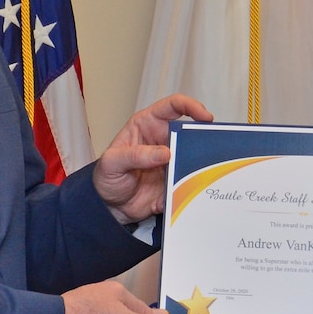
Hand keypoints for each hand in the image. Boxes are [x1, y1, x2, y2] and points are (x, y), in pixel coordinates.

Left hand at [93, 94, 213, 222]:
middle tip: (206, 150)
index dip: (191, 106)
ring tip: (194, 177)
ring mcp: (172, 162)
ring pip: (193, 158)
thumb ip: (134, 155)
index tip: (204, 116)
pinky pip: (189, 183)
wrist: (110, 207)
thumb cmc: (106, 177)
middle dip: (200, 139)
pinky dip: (188, 190)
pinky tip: (175, 198)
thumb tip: (164, 153)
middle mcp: (163, 141)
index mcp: (147, 125)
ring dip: (197, 167)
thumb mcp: (111, 163)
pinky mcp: (176, 181)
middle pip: (189, 132)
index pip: (173, 106)